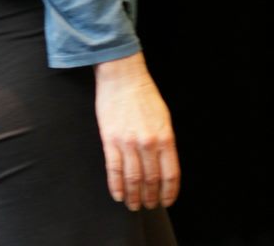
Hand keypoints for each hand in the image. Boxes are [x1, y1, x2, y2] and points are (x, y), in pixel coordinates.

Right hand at [95, 52, 179, 210]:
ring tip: (133, 205)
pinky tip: (118, 195)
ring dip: (133, 196)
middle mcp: (148, 143)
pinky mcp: (110, 139)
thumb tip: (164, 165)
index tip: (165, 201)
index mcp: (165, 137)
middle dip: (150, 197)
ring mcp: (128, 142)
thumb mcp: (163, 117)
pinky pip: (114, 169)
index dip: (168, 193)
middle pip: (151, 180)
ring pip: (133, 178)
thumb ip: (165, 141)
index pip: (170, 175)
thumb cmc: (143, 94)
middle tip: (147, 205)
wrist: (122, 75)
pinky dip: (116, 186)